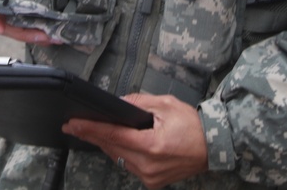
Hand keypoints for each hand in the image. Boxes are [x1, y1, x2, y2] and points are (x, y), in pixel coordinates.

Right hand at [0, 0, 65, 45]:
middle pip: (5, 19)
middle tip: (46, 37)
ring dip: (29, 33)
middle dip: (24, 32)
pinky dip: (29, 28)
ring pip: (12, 23)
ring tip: (50, 38)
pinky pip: (18, 19)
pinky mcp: (14, 3)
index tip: (3, 28)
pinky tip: (44, 32)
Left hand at [62, 93, 208, 188]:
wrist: (213, 147)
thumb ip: (139, 103)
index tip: (73, 124)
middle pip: (112, 148)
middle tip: (75, 125)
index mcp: (152, 145)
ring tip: (93, 130)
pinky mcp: (152, 182)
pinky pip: (129, 166)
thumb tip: (118, 103)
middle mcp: (148, 165)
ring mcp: (150, 176)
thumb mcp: (166, 105)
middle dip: (93, 135)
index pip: (113, 136)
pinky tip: (116, 142)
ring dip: (107, 144)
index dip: (90, 129)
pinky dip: (121, 153)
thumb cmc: (192, 124)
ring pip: (118, 158)